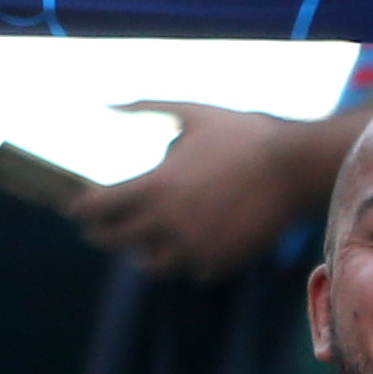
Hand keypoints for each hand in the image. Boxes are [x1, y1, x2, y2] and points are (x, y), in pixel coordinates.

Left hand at [71, 103, 309, 279]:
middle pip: (115, 241)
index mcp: (155, 188)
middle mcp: (168, 224)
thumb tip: (109, 103)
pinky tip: (196, 243)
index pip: (97, 209)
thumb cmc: (242, 134)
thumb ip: (146, 108)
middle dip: (104, 233)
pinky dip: (191, 259)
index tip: (77, 209)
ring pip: (152, 265)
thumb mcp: (193, 112)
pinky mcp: (220, 263)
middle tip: (102, 229)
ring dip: (148, 252)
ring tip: (153, 239)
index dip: (82, 209)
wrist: (294, 167)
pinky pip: (192, 270)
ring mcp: (193, 248)